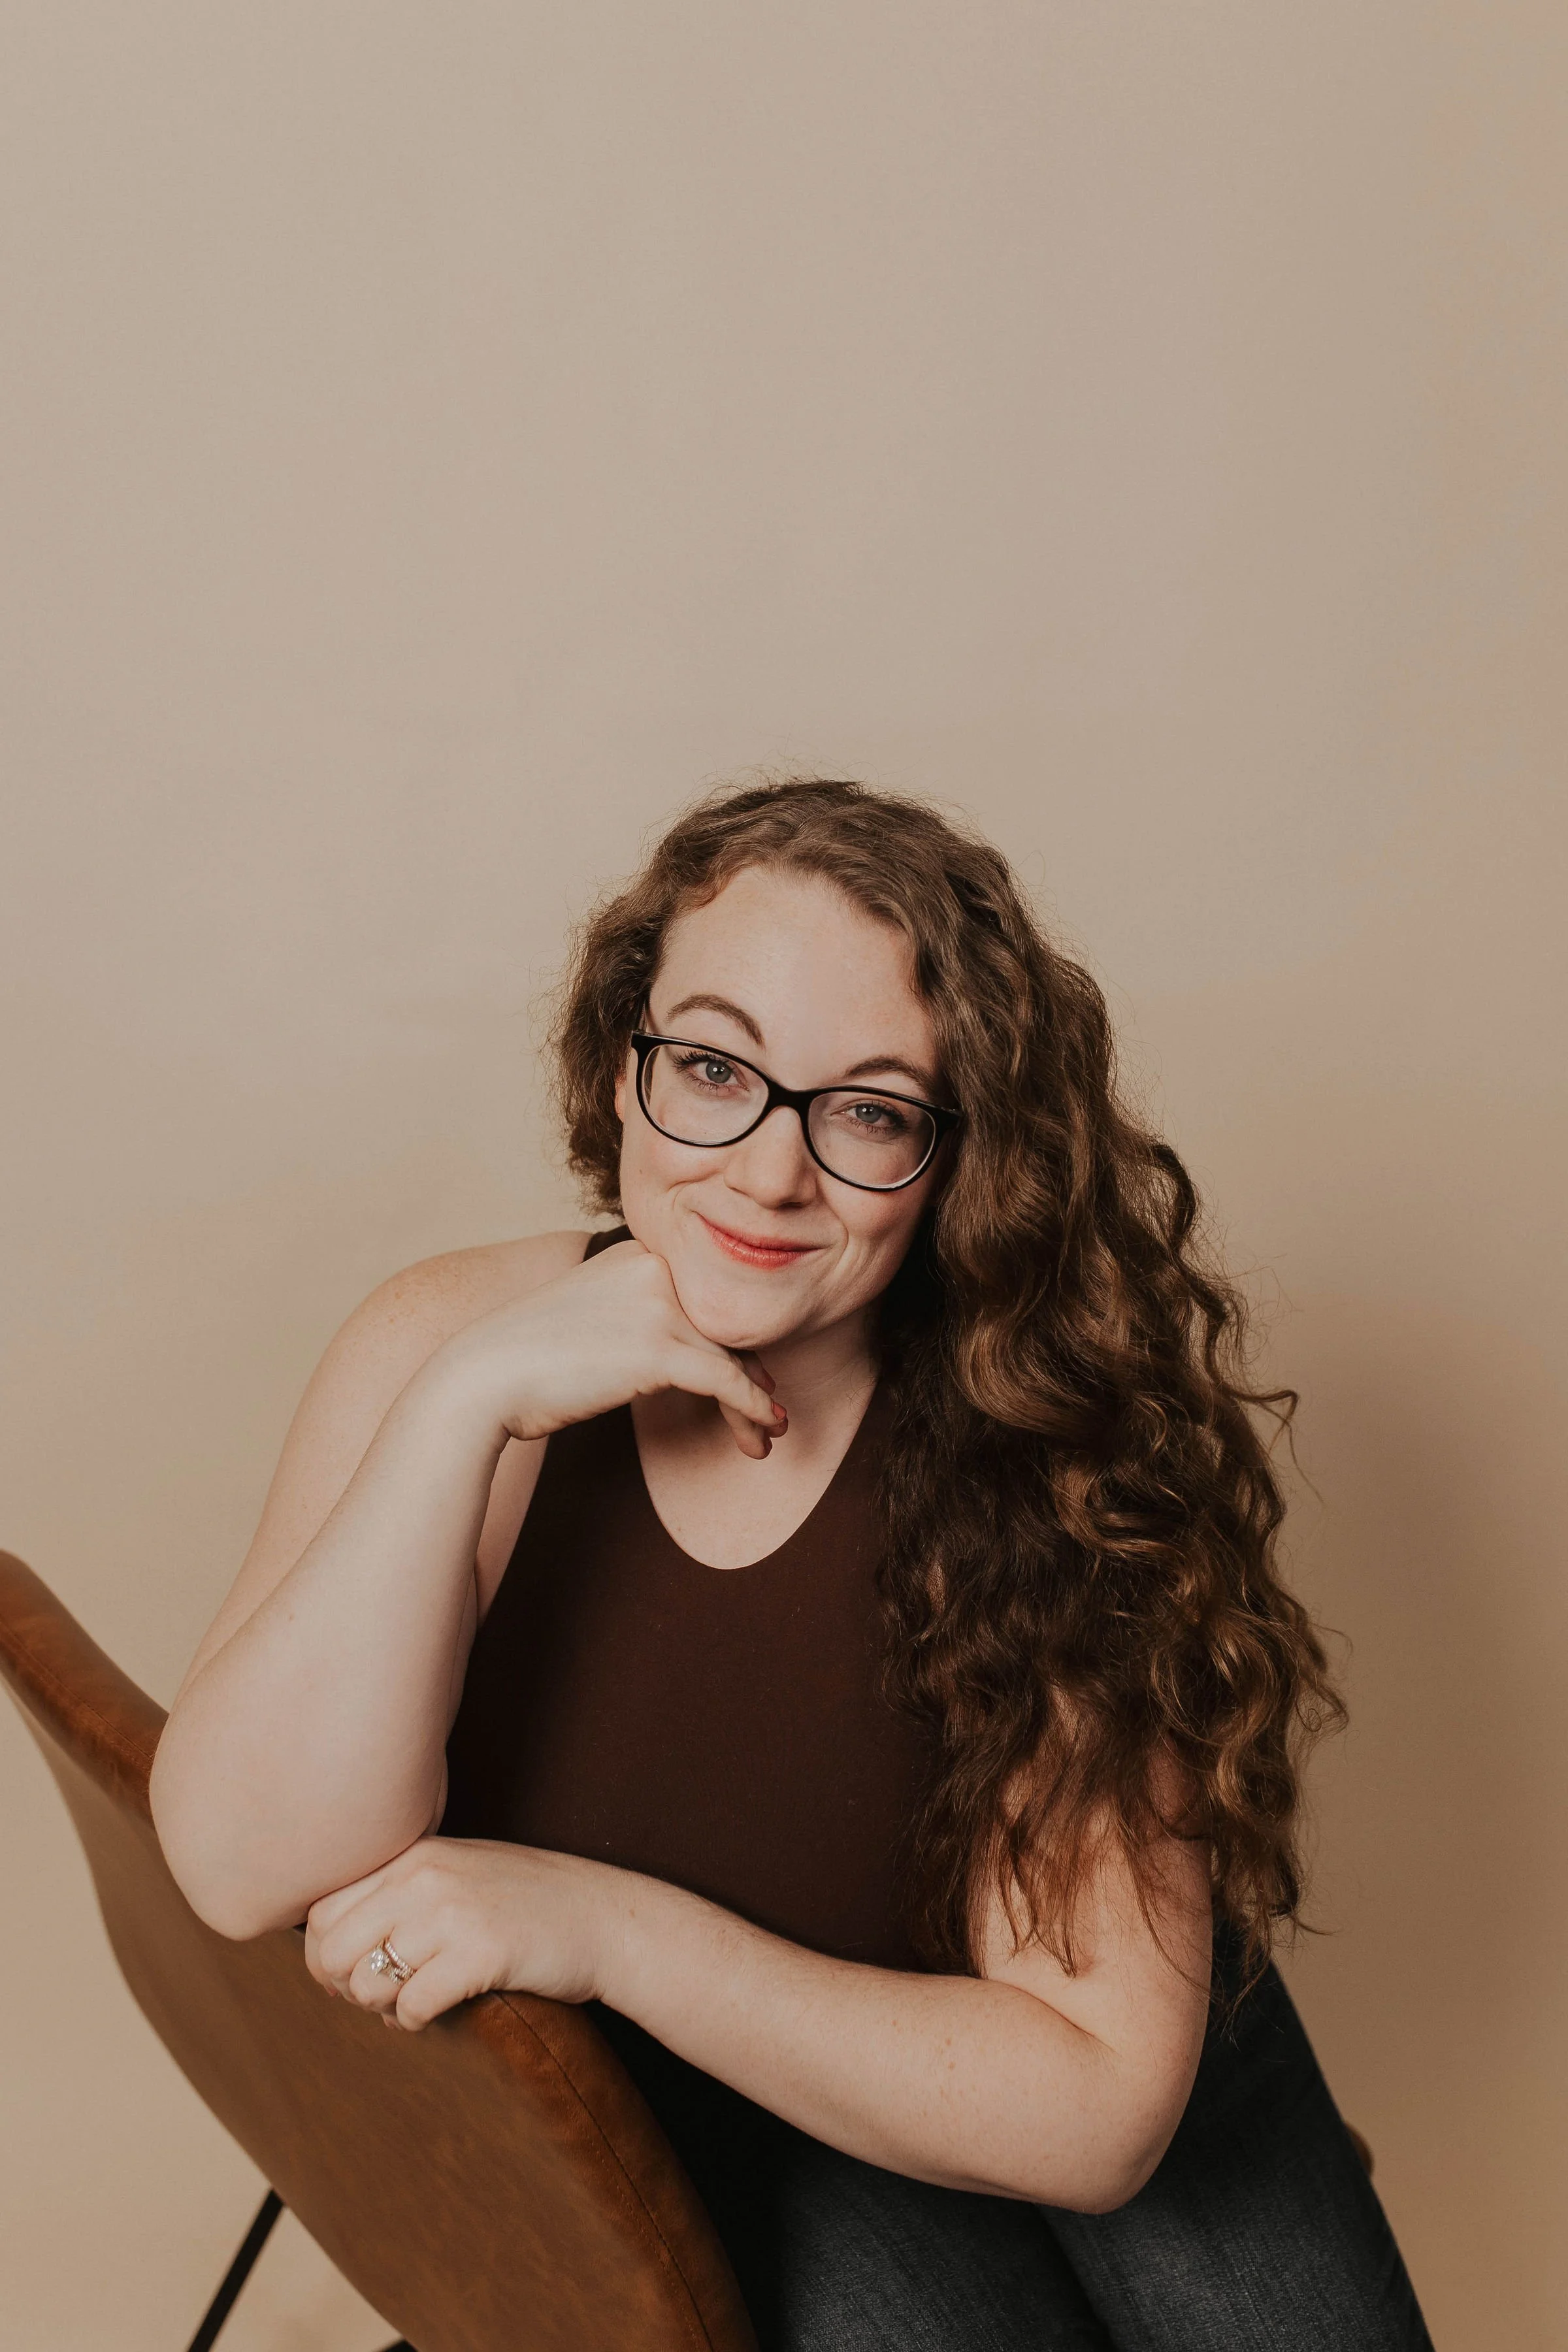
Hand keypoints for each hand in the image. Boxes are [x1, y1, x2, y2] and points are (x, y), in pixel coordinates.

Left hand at [304, 1836, 618, 2029]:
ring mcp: (453, 1912)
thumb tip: (327, 1950)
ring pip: (367, 1982)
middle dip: (344, 1986)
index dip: (323, 1955)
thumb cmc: (525, 1902)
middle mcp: (425, 1876)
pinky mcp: (482, 1953)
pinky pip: (413, 2006)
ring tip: (406, 2005)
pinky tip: (433, 2015)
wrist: (602, 1917)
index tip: (346, 1975)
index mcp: (414, 1853)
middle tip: (376, 1996)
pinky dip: (413, 2022)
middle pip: (334, 1948)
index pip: (322, 1909)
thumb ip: (396, 1893)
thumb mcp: (454, 1874)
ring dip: (380, 2007)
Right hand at [427, 1235, 785, 1458]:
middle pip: (723, 1325)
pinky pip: (727, 1382)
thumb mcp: (587, 1317)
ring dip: (753, 1405)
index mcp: (636, 1256)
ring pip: (732, 1358)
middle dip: (750, 1374)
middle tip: (766, 1412)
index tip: (752, 1376)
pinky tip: (765, 1432)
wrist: (481, 1378)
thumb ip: (635, 1319)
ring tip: (764, 1438)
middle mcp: (653, 1270)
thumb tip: (683, 1355)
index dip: (733, 1341)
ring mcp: (659, 1306)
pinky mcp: (661, 1349)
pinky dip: (752, 1409)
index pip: (703, 1298)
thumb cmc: (525, 1360)